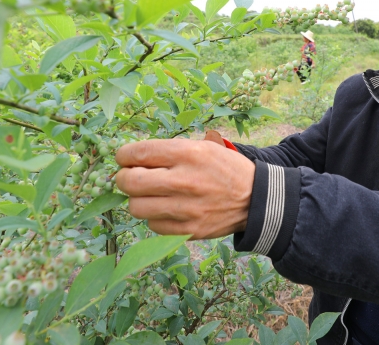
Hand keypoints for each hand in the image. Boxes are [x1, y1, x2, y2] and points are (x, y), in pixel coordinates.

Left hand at [114, 135, 254, 238]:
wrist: (255, 198)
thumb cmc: (224, 168)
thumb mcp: (202, 147)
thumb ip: (168, 152)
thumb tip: (131, 158)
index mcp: (188, 154)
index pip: (138, 153)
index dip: (123, 155)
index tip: (124, 158)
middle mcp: (184, 180)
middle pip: (130, 182)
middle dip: (123, 178)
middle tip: (129, 177)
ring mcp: (186, 208)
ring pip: (136, 207)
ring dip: (137, 199)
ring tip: (149, 194)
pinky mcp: (188, 230)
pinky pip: (153, 225)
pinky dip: (154, 217)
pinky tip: (165, 208)